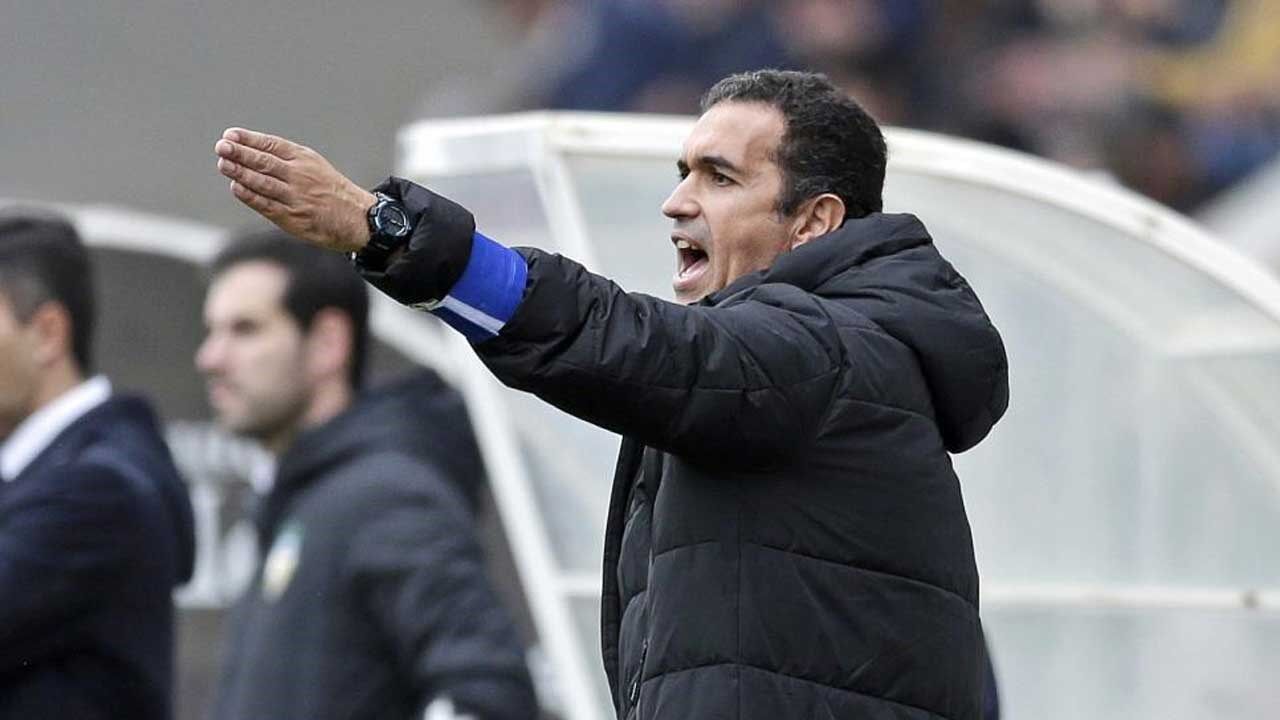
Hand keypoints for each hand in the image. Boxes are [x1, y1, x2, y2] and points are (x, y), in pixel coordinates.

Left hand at [214, 128, 375, 252]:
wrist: (357, 218)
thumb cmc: (330, 190)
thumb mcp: (314, 165)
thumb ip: (286, 159)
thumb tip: (249, 151)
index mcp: (305, 159)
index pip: (272, 145)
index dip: (250, 139)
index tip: (230, 135)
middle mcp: (300, 176)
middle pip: (265, 162)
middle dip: (241, 153)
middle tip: (222, 146)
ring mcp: (296, 197)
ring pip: (263, 182)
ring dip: (240, 172)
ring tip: (223, 163)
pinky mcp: (292, 217)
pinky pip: (266, 204)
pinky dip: (249, 195)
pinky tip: (236, 187)